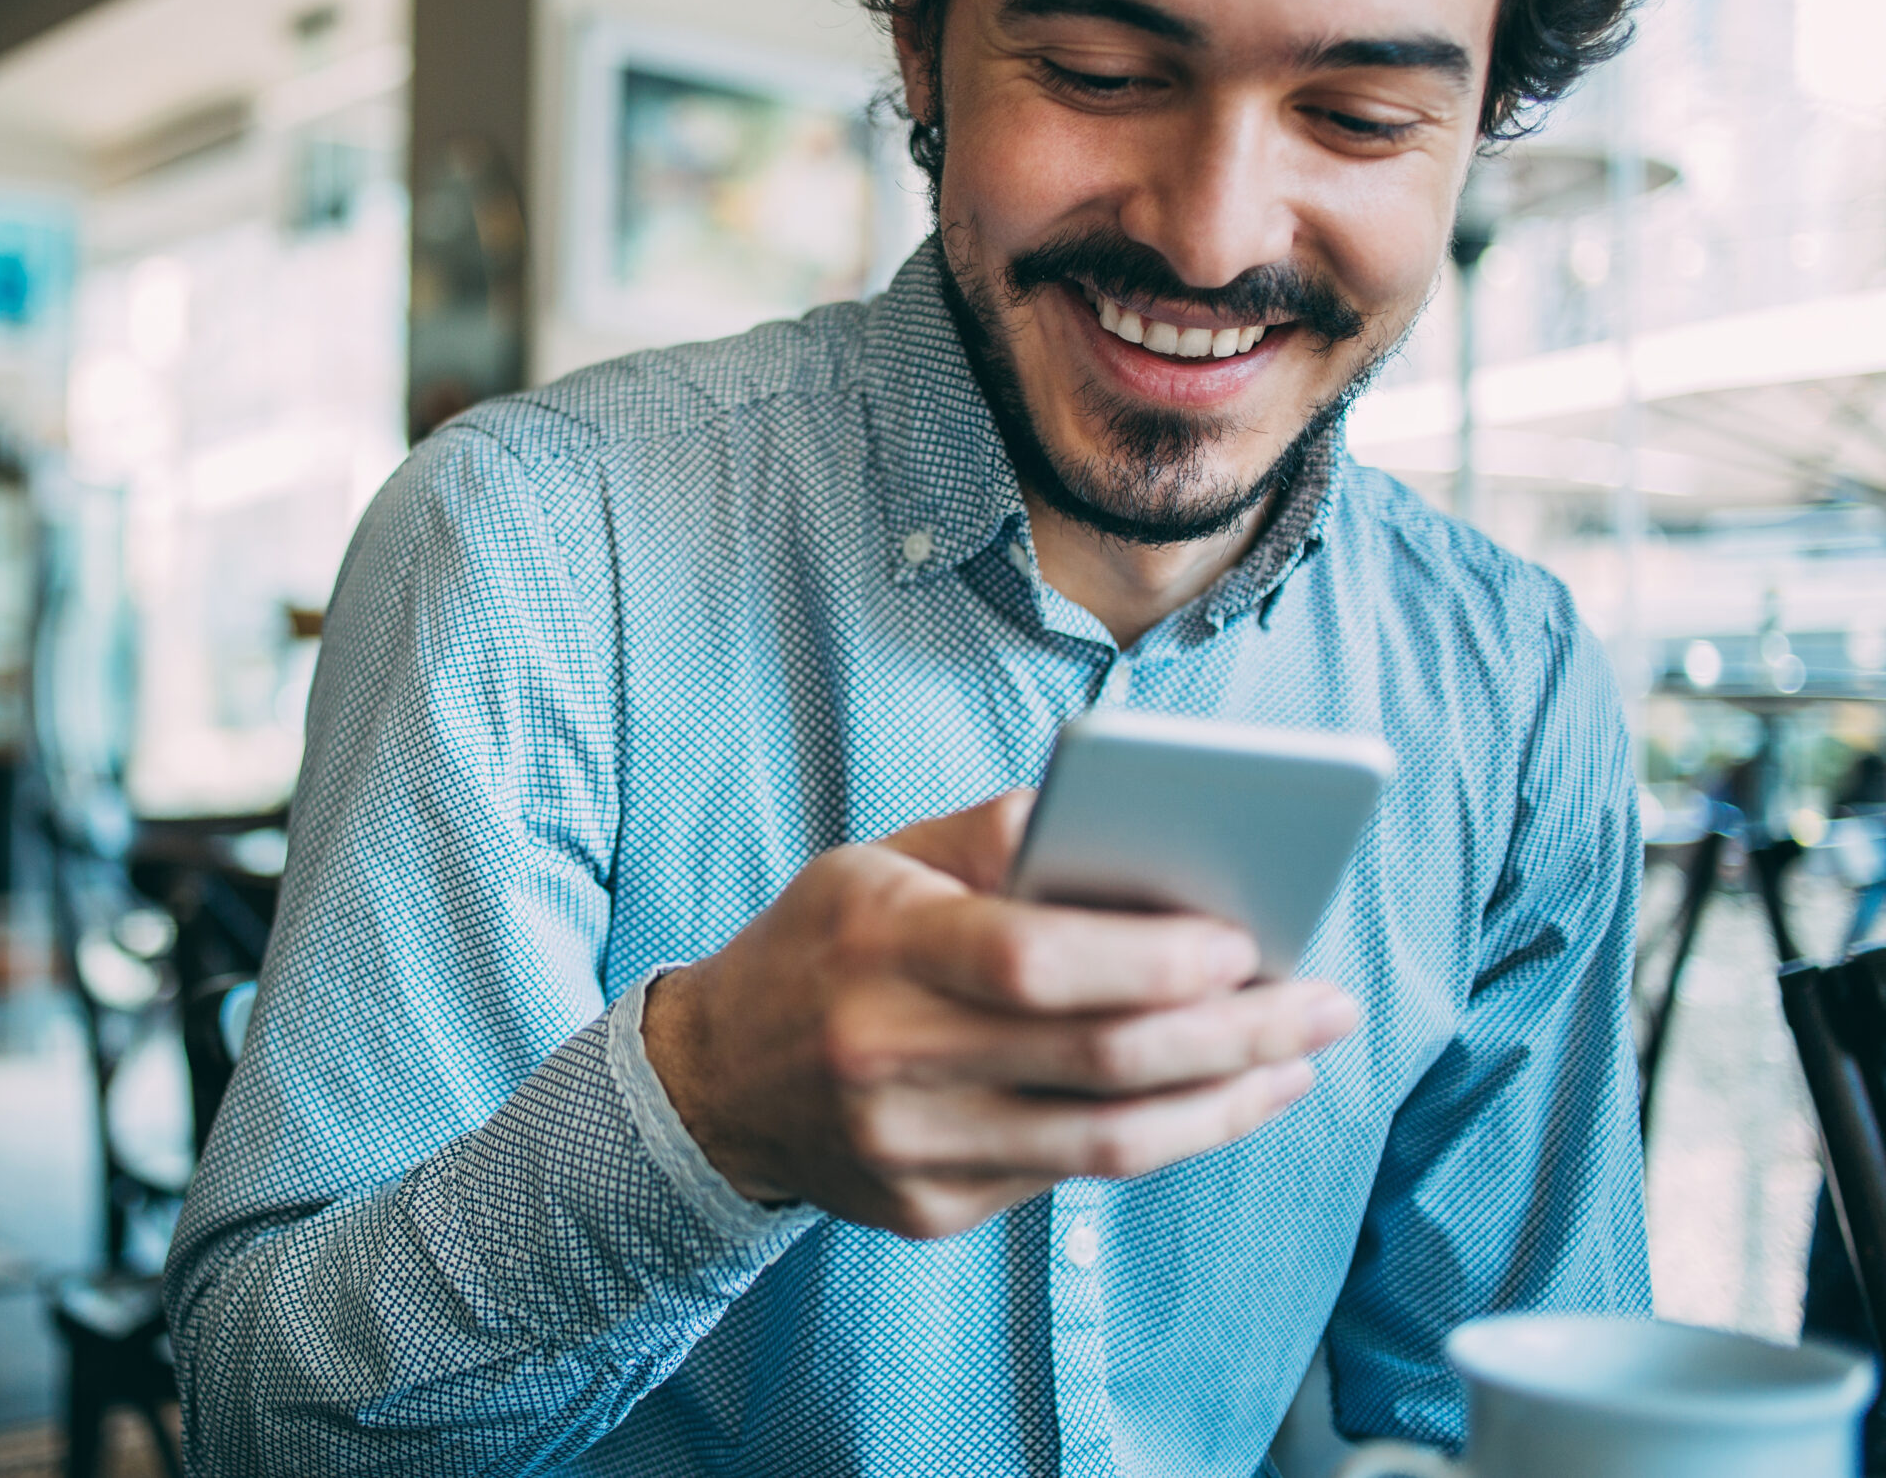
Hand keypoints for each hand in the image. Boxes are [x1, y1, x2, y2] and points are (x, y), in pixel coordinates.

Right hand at [642, 791, 1359, 1238]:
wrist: (712, 1082)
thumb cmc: (823, 944)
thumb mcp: (883, 859)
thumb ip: (1000, 836)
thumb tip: (1134, 827)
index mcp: (877, 947)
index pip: (1032, 960)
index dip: (1151, 957)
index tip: (1245, 938)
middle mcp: (886, 1057)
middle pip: (1099, 1058)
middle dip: (1235, 1030)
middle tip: (1325, 1000)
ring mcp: (908, 1150)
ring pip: (1106, 1141)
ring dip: (1227, 1100)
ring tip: (1298, 1057)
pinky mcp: (930, 1211)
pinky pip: (1074, 1178)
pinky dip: (1164, 1136)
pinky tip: (1220, 1098)